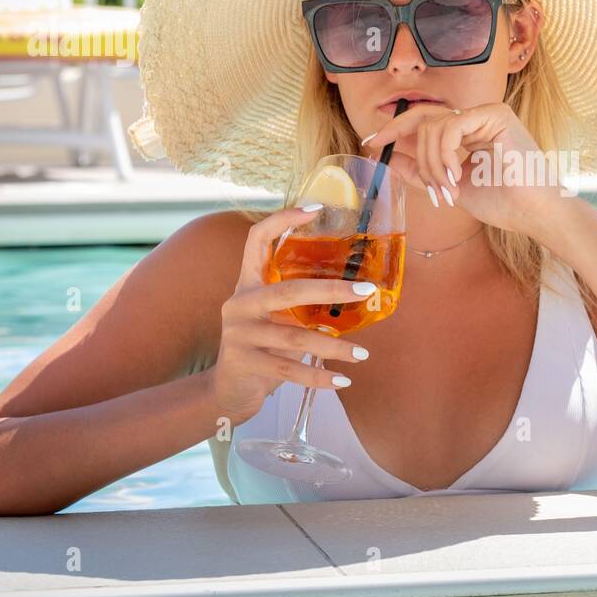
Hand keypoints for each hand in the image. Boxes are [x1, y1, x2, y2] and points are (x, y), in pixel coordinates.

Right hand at [209, 206, 373, 424]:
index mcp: (248, 282)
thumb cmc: (264, 345)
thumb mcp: (277, 316)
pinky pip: (289, 369)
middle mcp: (240, 302)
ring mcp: (239, 333)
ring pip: (294, 336)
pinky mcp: (244, 362)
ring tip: (363, 353)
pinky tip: (343, 380)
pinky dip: (319, 377)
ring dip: (334, 347)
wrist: (229, 388)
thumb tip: (358, 292)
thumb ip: (301, 302)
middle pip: (289, 290)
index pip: (257, 239)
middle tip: (367, 290)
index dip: (283, 220)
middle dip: (332, 290)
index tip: (316, 209)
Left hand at [361, 101, 572, 235]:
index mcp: (468, 133)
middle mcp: (476, 119)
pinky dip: (444, 154)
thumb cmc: (502, 202)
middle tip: (378, 146)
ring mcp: (486, 114)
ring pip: (433, 126)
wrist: (533, 213)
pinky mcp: (495, 114)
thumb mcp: (450, 187)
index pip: (425, 121)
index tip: (371, 142)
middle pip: (423, 117)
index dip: (395, 129)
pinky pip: (450, 127)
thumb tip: (389, 159)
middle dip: (397, 133)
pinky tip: (455, 176)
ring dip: (429, 163)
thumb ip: (422, 172)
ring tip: (445, 189)